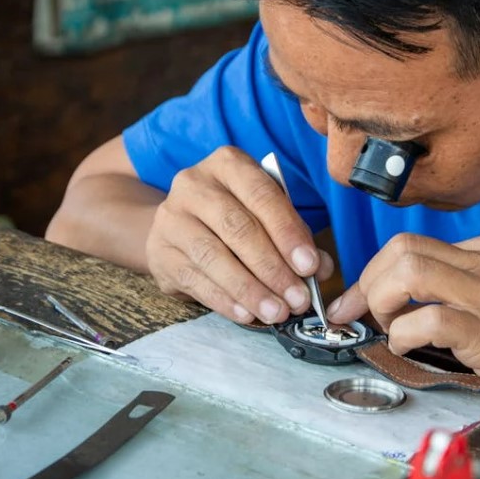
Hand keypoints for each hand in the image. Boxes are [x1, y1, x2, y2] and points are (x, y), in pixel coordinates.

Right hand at [146, 147, 333, 323]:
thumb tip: (319, 269)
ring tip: (276, 312)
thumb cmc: (232, 217)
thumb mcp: (265, 214)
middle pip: (238, 228)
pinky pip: (195, 280)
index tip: (310, 266)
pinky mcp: (159, 252)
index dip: (288, 233)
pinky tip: (246, 314)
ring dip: (250, 289)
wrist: (177, 226)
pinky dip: (224, 300)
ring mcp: (172, 218)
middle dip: (272, 267)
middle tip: (297, 298)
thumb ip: (294, 237)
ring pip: (214, 256)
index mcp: (228, 164)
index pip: (263, 196)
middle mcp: (194, 184)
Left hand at [326, 233, 479, 408]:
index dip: (374, 272)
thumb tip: (387, 296)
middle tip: (361, 315)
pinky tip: (407, 347)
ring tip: (389, 328)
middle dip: (367, 283)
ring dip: (382, 303)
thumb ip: (451, 284)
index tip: (359, 299)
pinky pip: (429, 319)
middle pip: (401, 249)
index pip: (409, 244)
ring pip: (409, 273)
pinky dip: (404, 334)